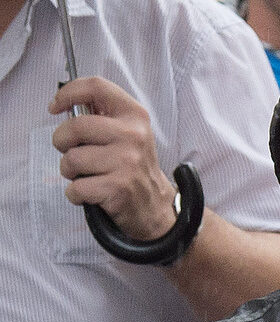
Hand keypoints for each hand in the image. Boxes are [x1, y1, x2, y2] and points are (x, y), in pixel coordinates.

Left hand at [50, 77, 177, 240]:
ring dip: (69, 171)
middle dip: (61, 141)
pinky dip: (76, 194)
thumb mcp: (127, 133)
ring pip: (71, 159)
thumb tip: (65, 105)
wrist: (154, 206)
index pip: (96, 87)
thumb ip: (102, 115)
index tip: (56, 107)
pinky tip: (91, 194)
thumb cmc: (131, 167)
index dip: (68, 93)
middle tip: (70, 152)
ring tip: (85, 175)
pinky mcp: (118, 187)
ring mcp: (127, 162)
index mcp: (134, 115)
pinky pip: (76, 187)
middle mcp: (133, 135)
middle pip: (75, 126)